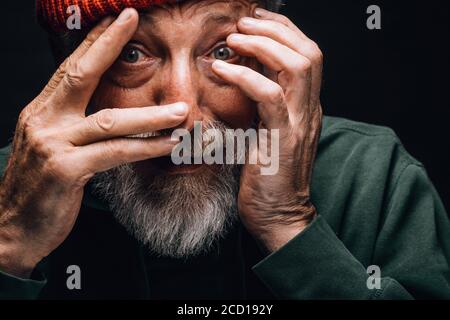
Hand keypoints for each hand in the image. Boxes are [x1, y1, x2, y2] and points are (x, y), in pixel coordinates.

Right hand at [0, 9, 187, 277]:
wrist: (13, 229)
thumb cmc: (41, 188)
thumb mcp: (53, 147)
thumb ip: (76, 126)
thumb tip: (110, 114)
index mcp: (42, 111)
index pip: (70, 69)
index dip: (94, 42)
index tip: (116, 20)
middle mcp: (43, 120)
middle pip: (80, 75)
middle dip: (108, 44)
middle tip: (133, 21)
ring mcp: (52, 144)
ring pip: (109, 120)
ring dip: (150, 114)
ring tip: (180, 111)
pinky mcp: (65, 170)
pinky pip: (115, 154)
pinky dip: (145, 148)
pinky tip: (168, 145)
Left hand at [212, 8, 322, 252]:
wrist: (278, 215)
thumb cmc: (268, 176)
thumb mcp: (268, 133)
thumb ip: (264, 106)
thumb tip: (243, 79)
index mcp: (306, 107)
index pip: (309, 54)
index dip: (286, 30)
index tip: (258, 20)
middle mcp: (309, 110)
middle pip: (309, 52)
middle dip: (276, 29)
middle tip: (245, 22)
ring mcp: (299, 123)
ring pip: (296, 66)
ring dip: (263, 45)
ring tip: (234, 38)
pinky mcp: (282, 138)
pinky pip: (268, 95)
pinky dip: (244, 76)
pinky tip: (221, 69)